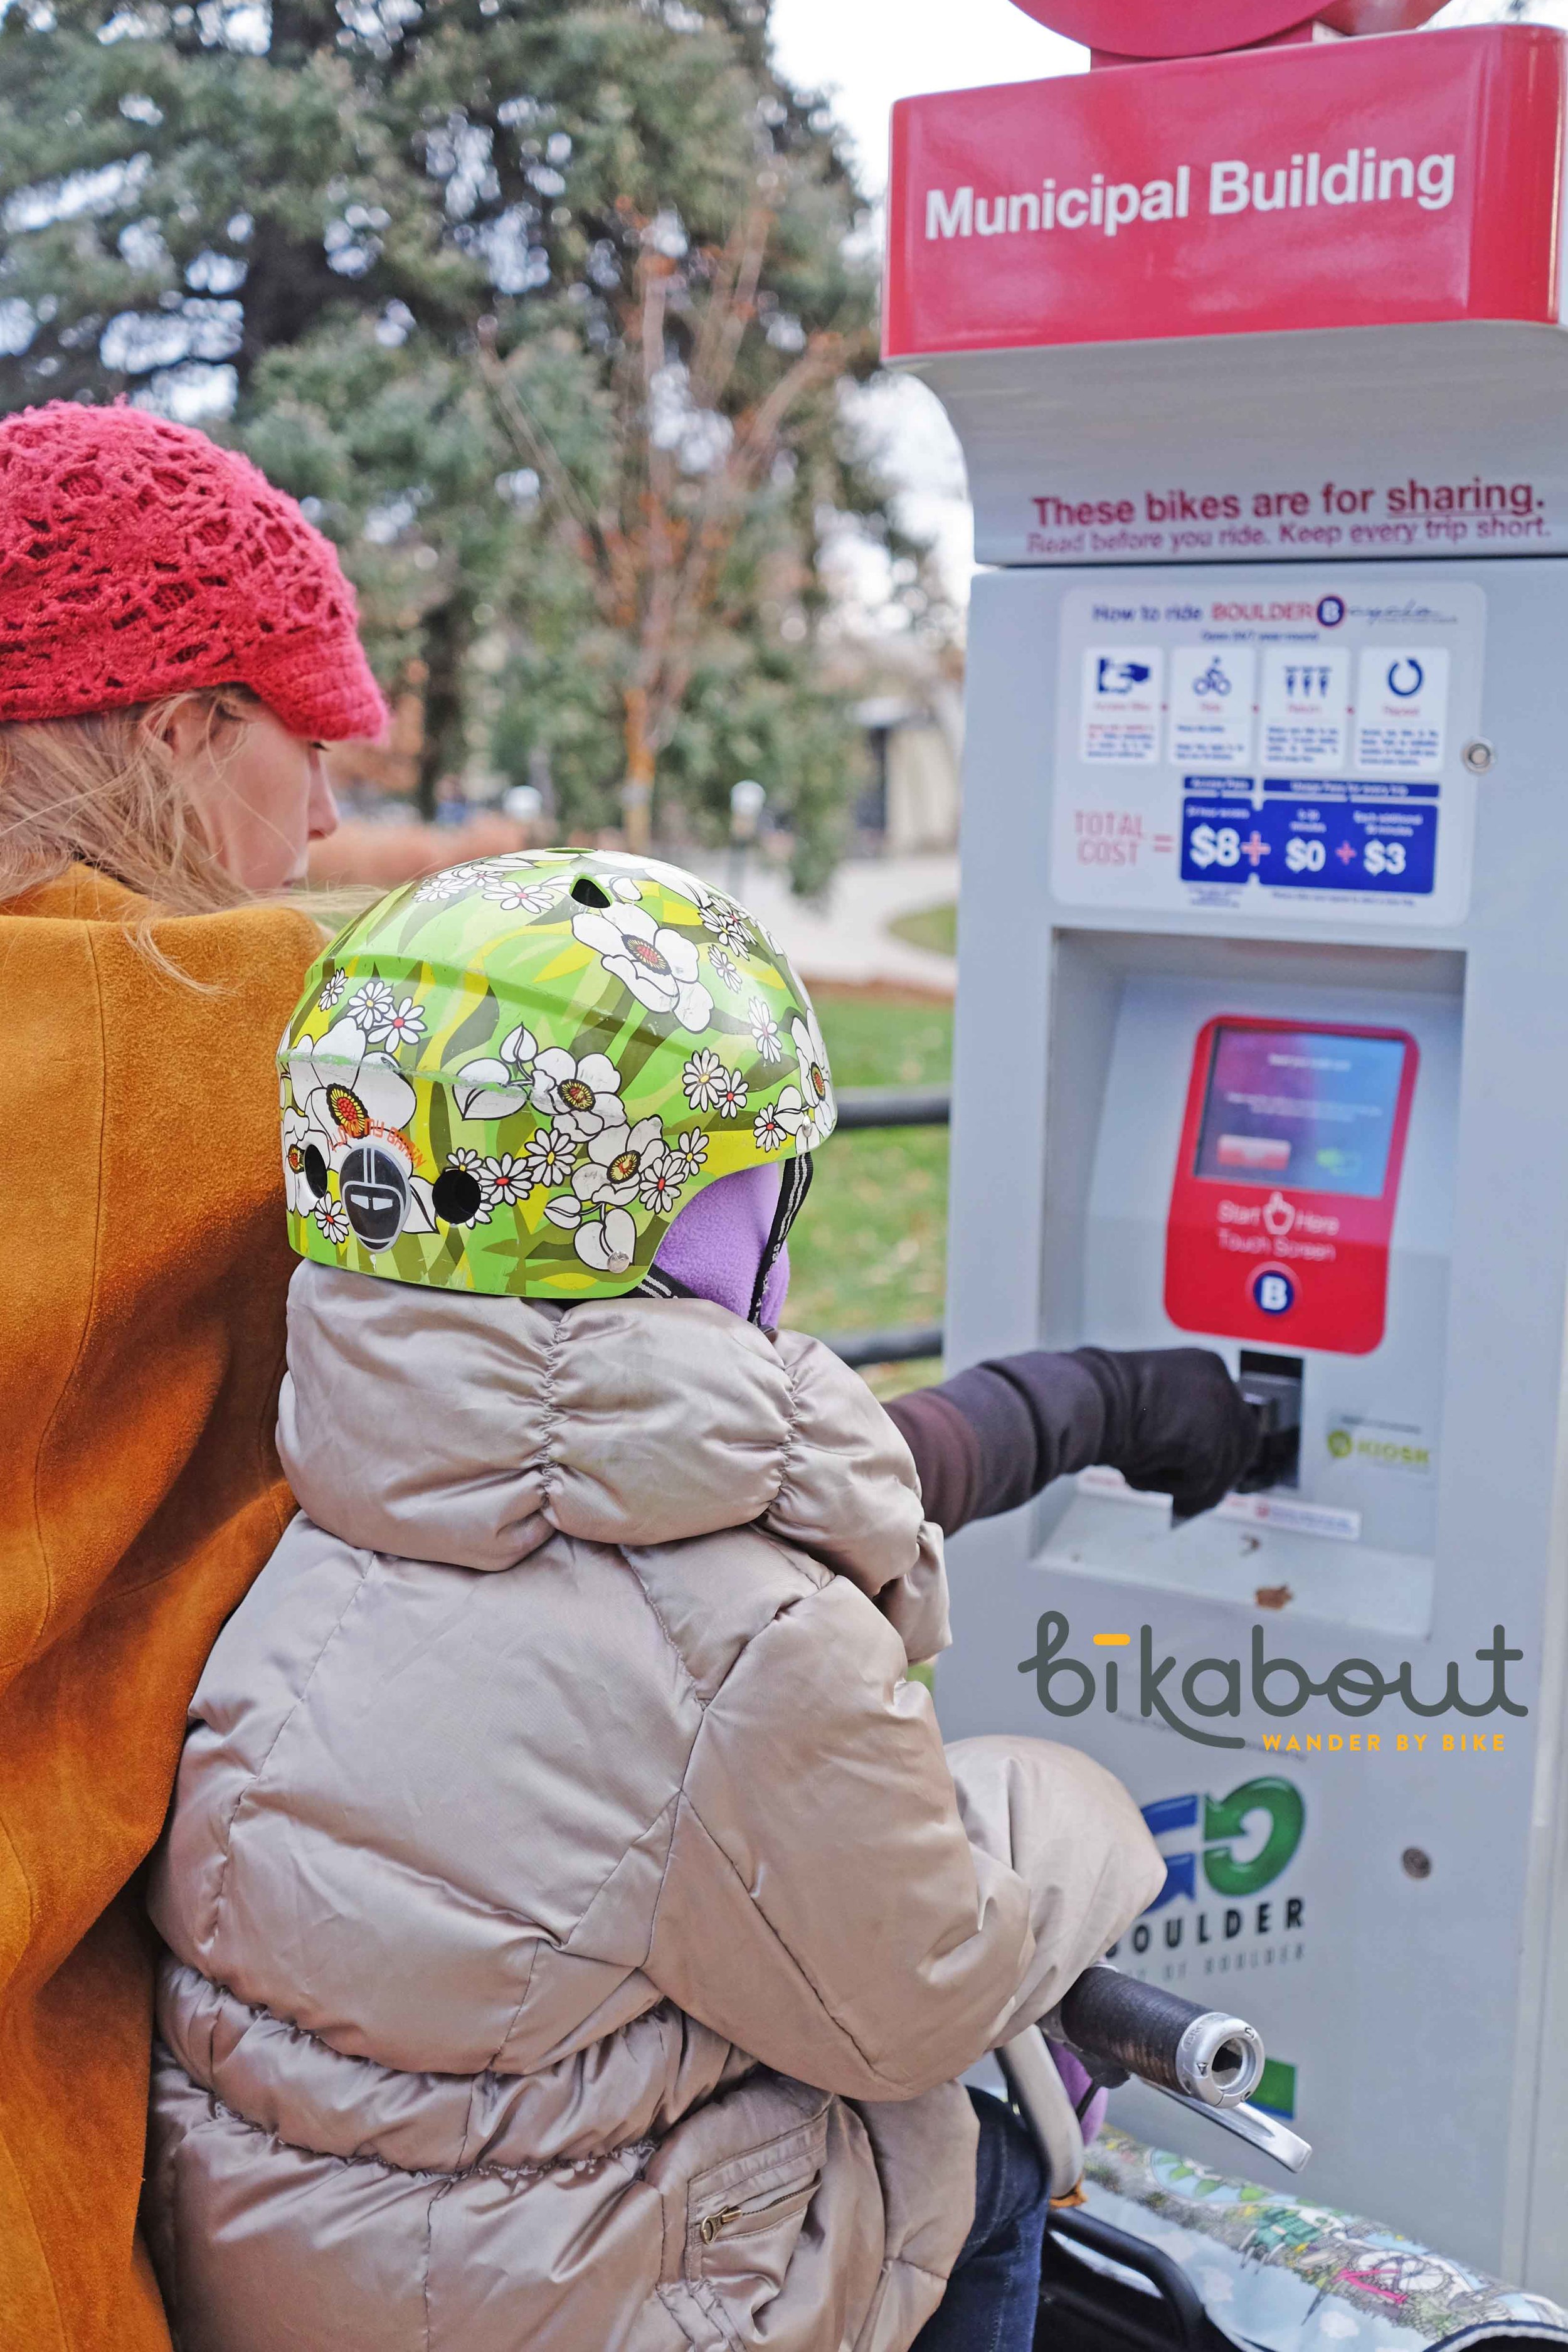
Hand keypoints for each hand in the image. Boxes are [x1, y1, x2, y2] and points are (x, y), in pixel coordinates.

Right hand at [1071, 1347, 1259, 1520]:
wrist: (1090, 1399)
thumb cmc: (1103, 1397)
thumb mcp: (1152, 1402)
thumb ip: (1176, 1420)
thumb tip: (1183, 1459)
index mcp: (1207, 1366)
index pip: (1230, 1416)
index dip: (1217, 1449)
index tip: (1201, 1471)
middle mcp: (1223, 1386)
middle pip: (1240, 1445)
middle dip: (1215, 1476)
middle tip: (1189, 1500)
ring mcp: (1220, 1416)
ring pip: (1217, 1468)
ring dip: (1182, 1482)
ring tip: (1140, 1476)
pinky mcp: (1209, 1447)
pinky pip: (1197, 1483)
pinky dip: (1167, 1485)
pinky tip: (1136, 1472)